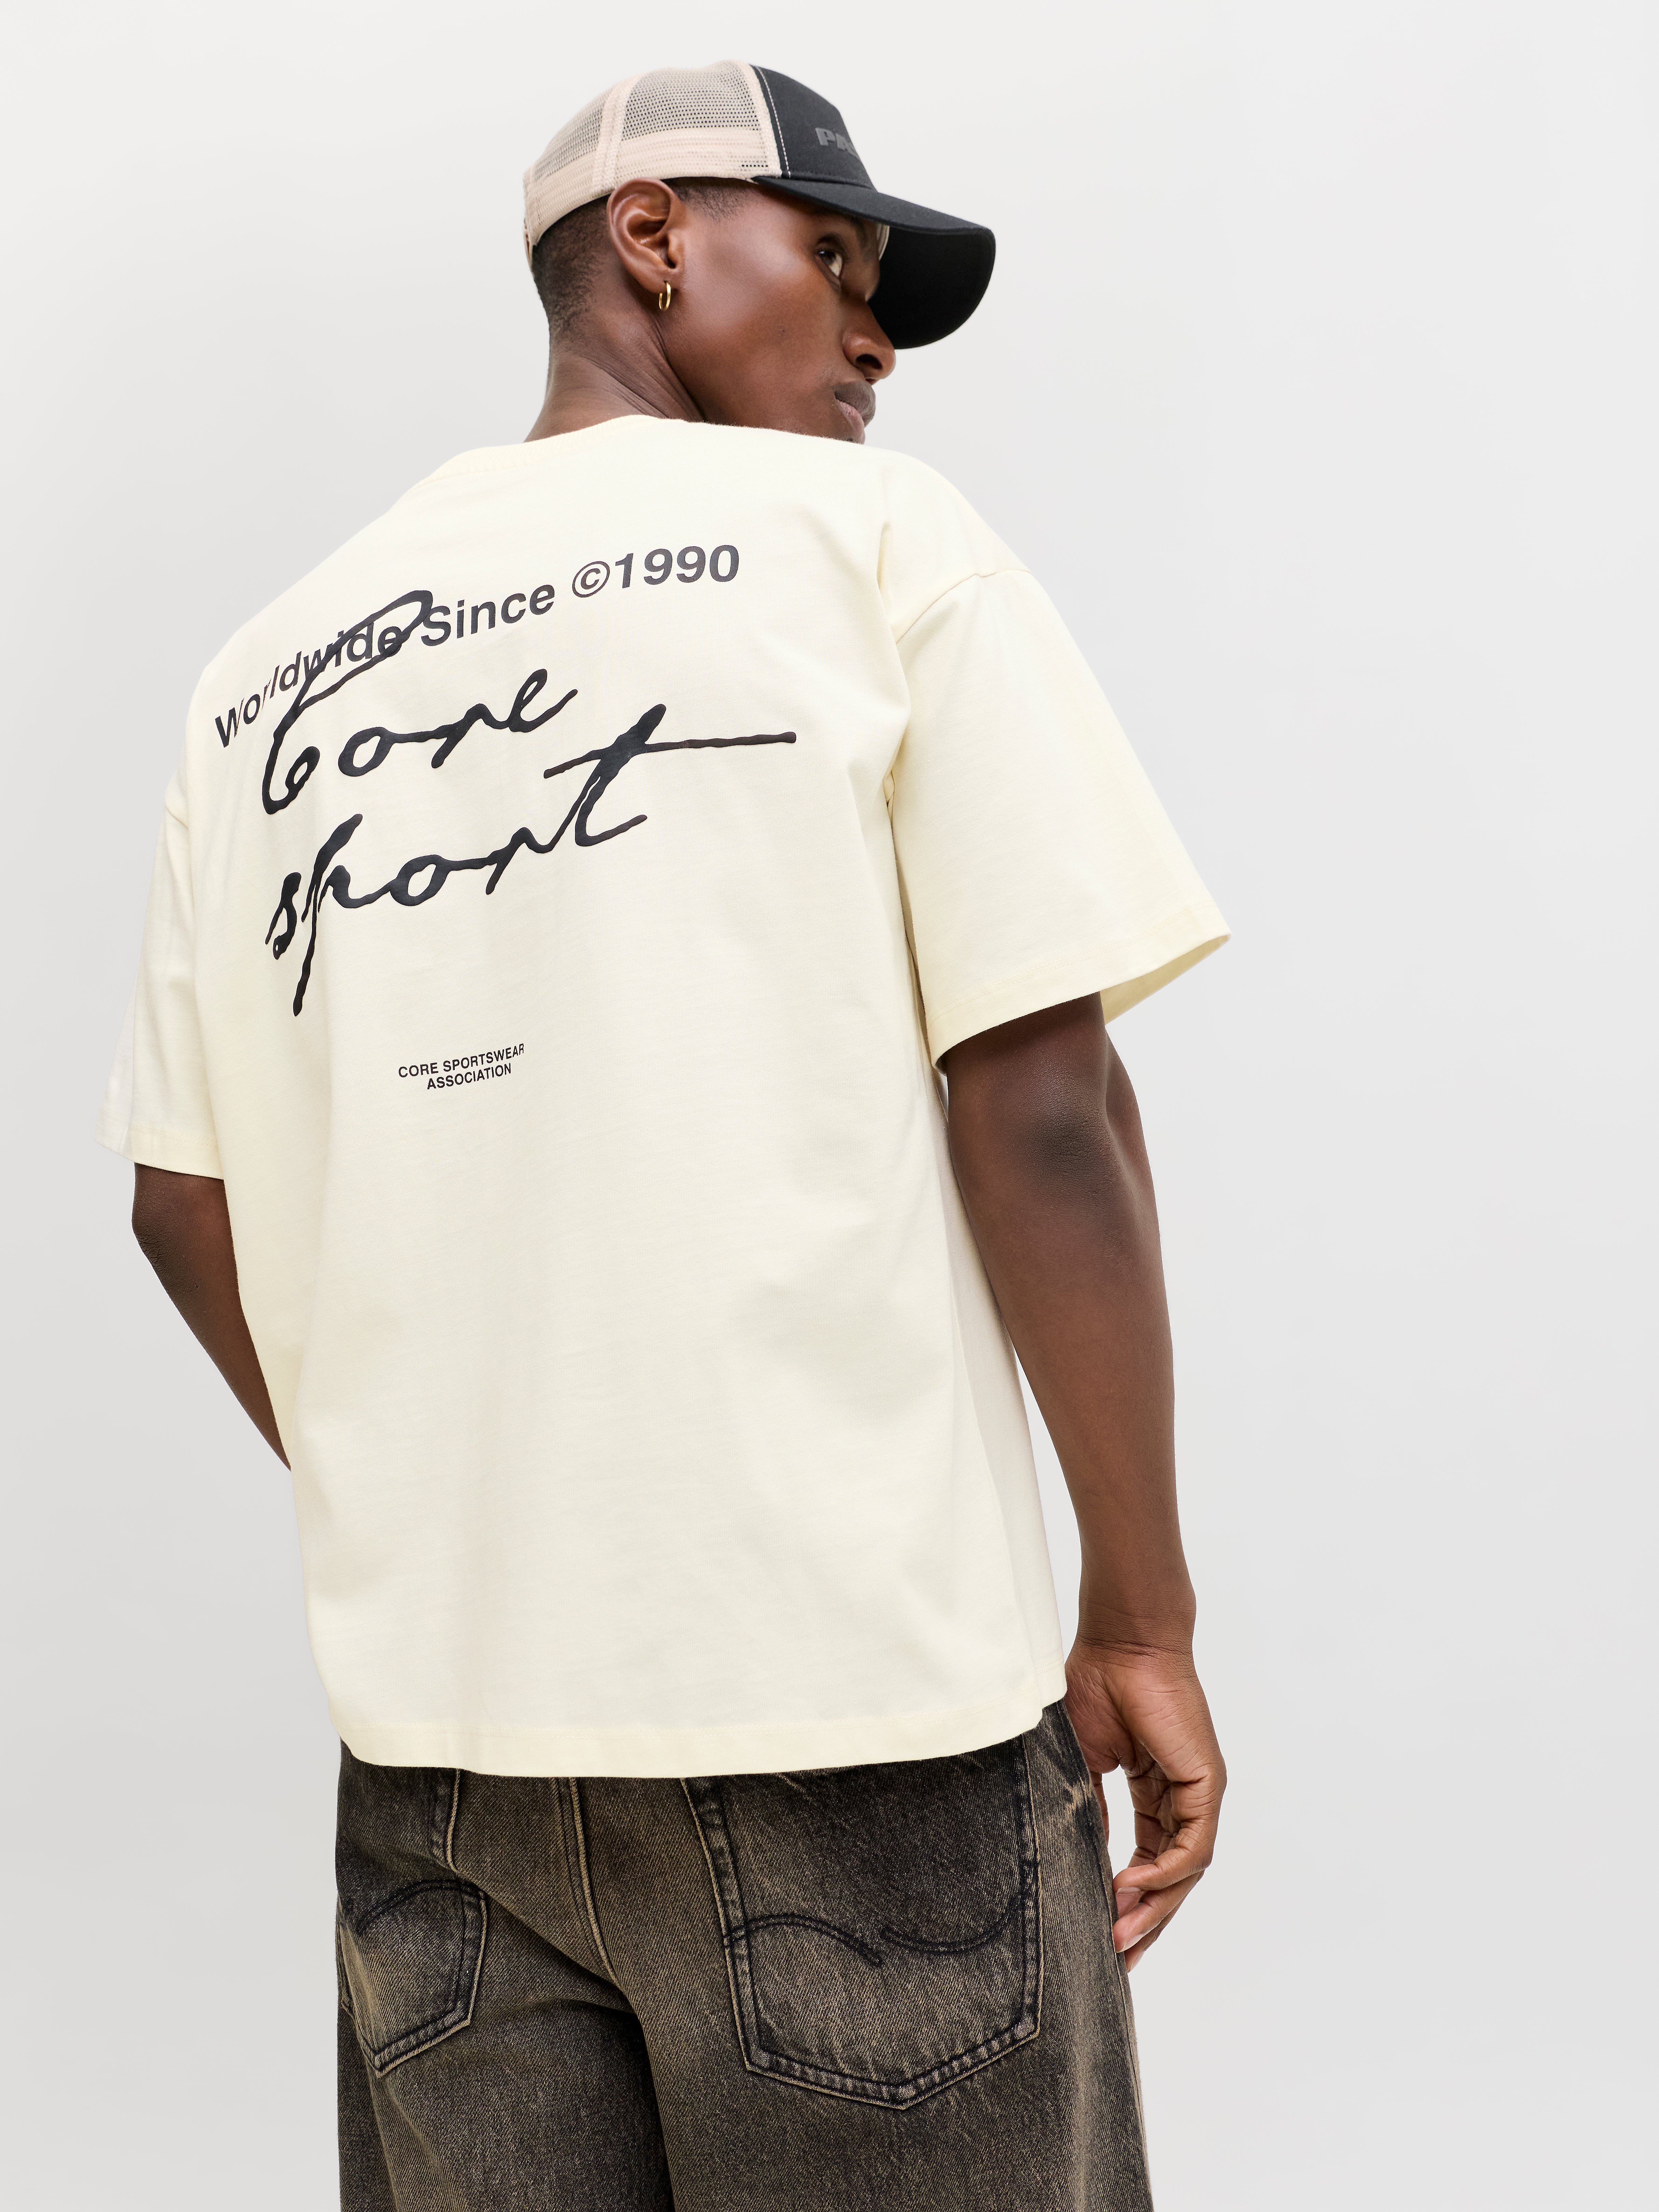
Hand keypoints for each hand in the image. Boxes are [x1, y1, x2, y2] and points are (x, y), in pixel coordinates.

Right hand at [1064, 1639, 1225, 1967]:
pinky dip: (1164, 1873)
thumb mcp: (1083, 1761)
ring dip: (1153, 1908)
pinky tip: (1134, 1889)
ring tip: (1120, 1936)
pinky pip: (1192, 1848)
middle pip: (1171, 1878)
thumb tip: (1081, 1860)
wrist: (1120, 1644)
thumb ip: (1088, 1809)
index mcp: (1154, 1793)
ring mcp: (1197, 1794)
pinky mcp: (1206, 1785)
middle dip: (1145, 1922)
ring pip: (1184, 1872)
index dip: (1128, 1902)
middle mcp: (1181, 1799)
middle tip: (1117, 1960)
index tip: (1103, 1938)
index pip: (1148, 1862)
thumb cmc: (1097, 1687)